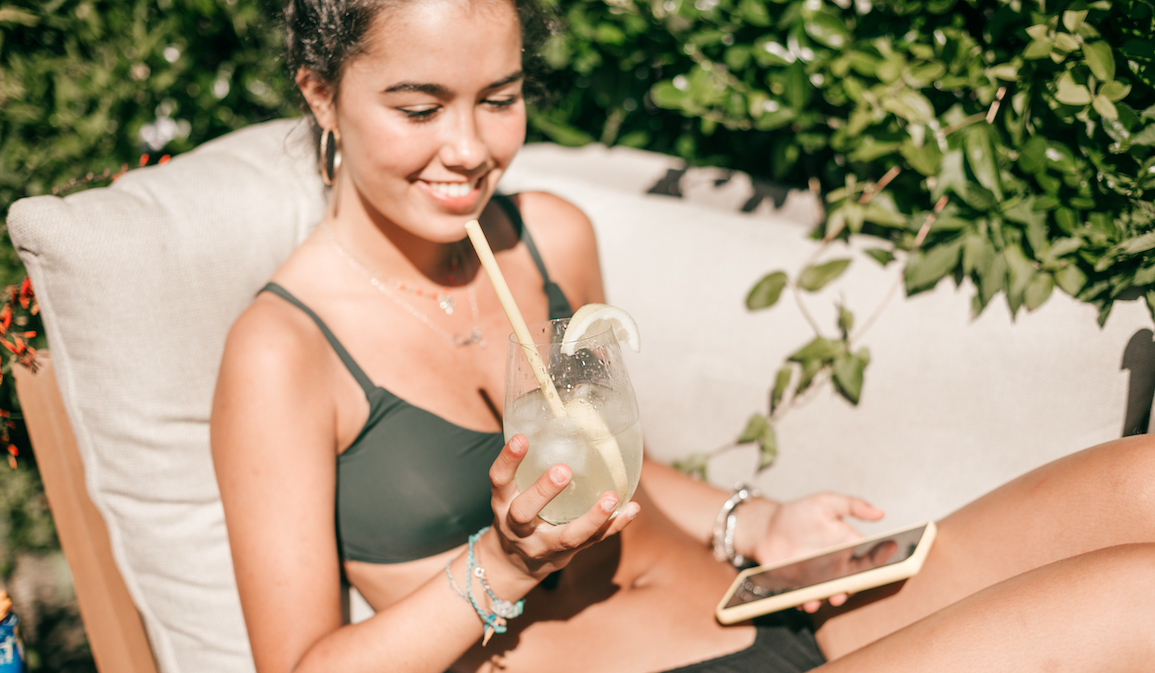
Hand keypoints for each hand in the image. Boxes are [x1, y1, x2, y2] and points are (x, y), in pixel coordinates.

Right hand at [488, 434, 639, 579]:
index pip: (499, 480)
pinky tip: (632, 509)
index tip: (521, 439)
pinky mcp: (566, 554)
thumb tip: (554, 415)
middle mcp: (517, 527)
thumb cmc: (518, 512)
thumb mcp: (511, 491)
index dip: (508, 460)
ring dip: (591, 518)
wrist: (513, 564)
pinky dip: (614, 526)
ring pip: (566, 536)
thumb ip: (527, 464)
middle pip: (524, 512)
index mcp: (503, 502)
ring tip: (612, 498)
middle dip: (543, 492)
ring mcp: (542, 545)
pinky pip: (593, 542)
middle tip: (563, 471)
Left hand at [753, 492, 883, 612]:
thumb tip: (880, 513)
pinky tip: (800, 601)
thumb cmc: (798, 514)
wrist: (767, 528)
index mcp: (848, 547)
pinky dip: (805, 601)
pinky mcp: (803, 587)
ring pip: (829, 594)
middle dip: (849, 590)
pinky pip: (807, 598)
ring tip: (816, 600)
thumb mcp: (825, 503)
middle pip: (851, 583)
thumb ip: (852, 506)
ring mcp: (820, 578)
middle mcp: (837, 565)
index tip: (883, 561)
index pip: (870, 558)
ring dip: (825, 600)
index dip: (880, 560)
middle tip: (841, 592)